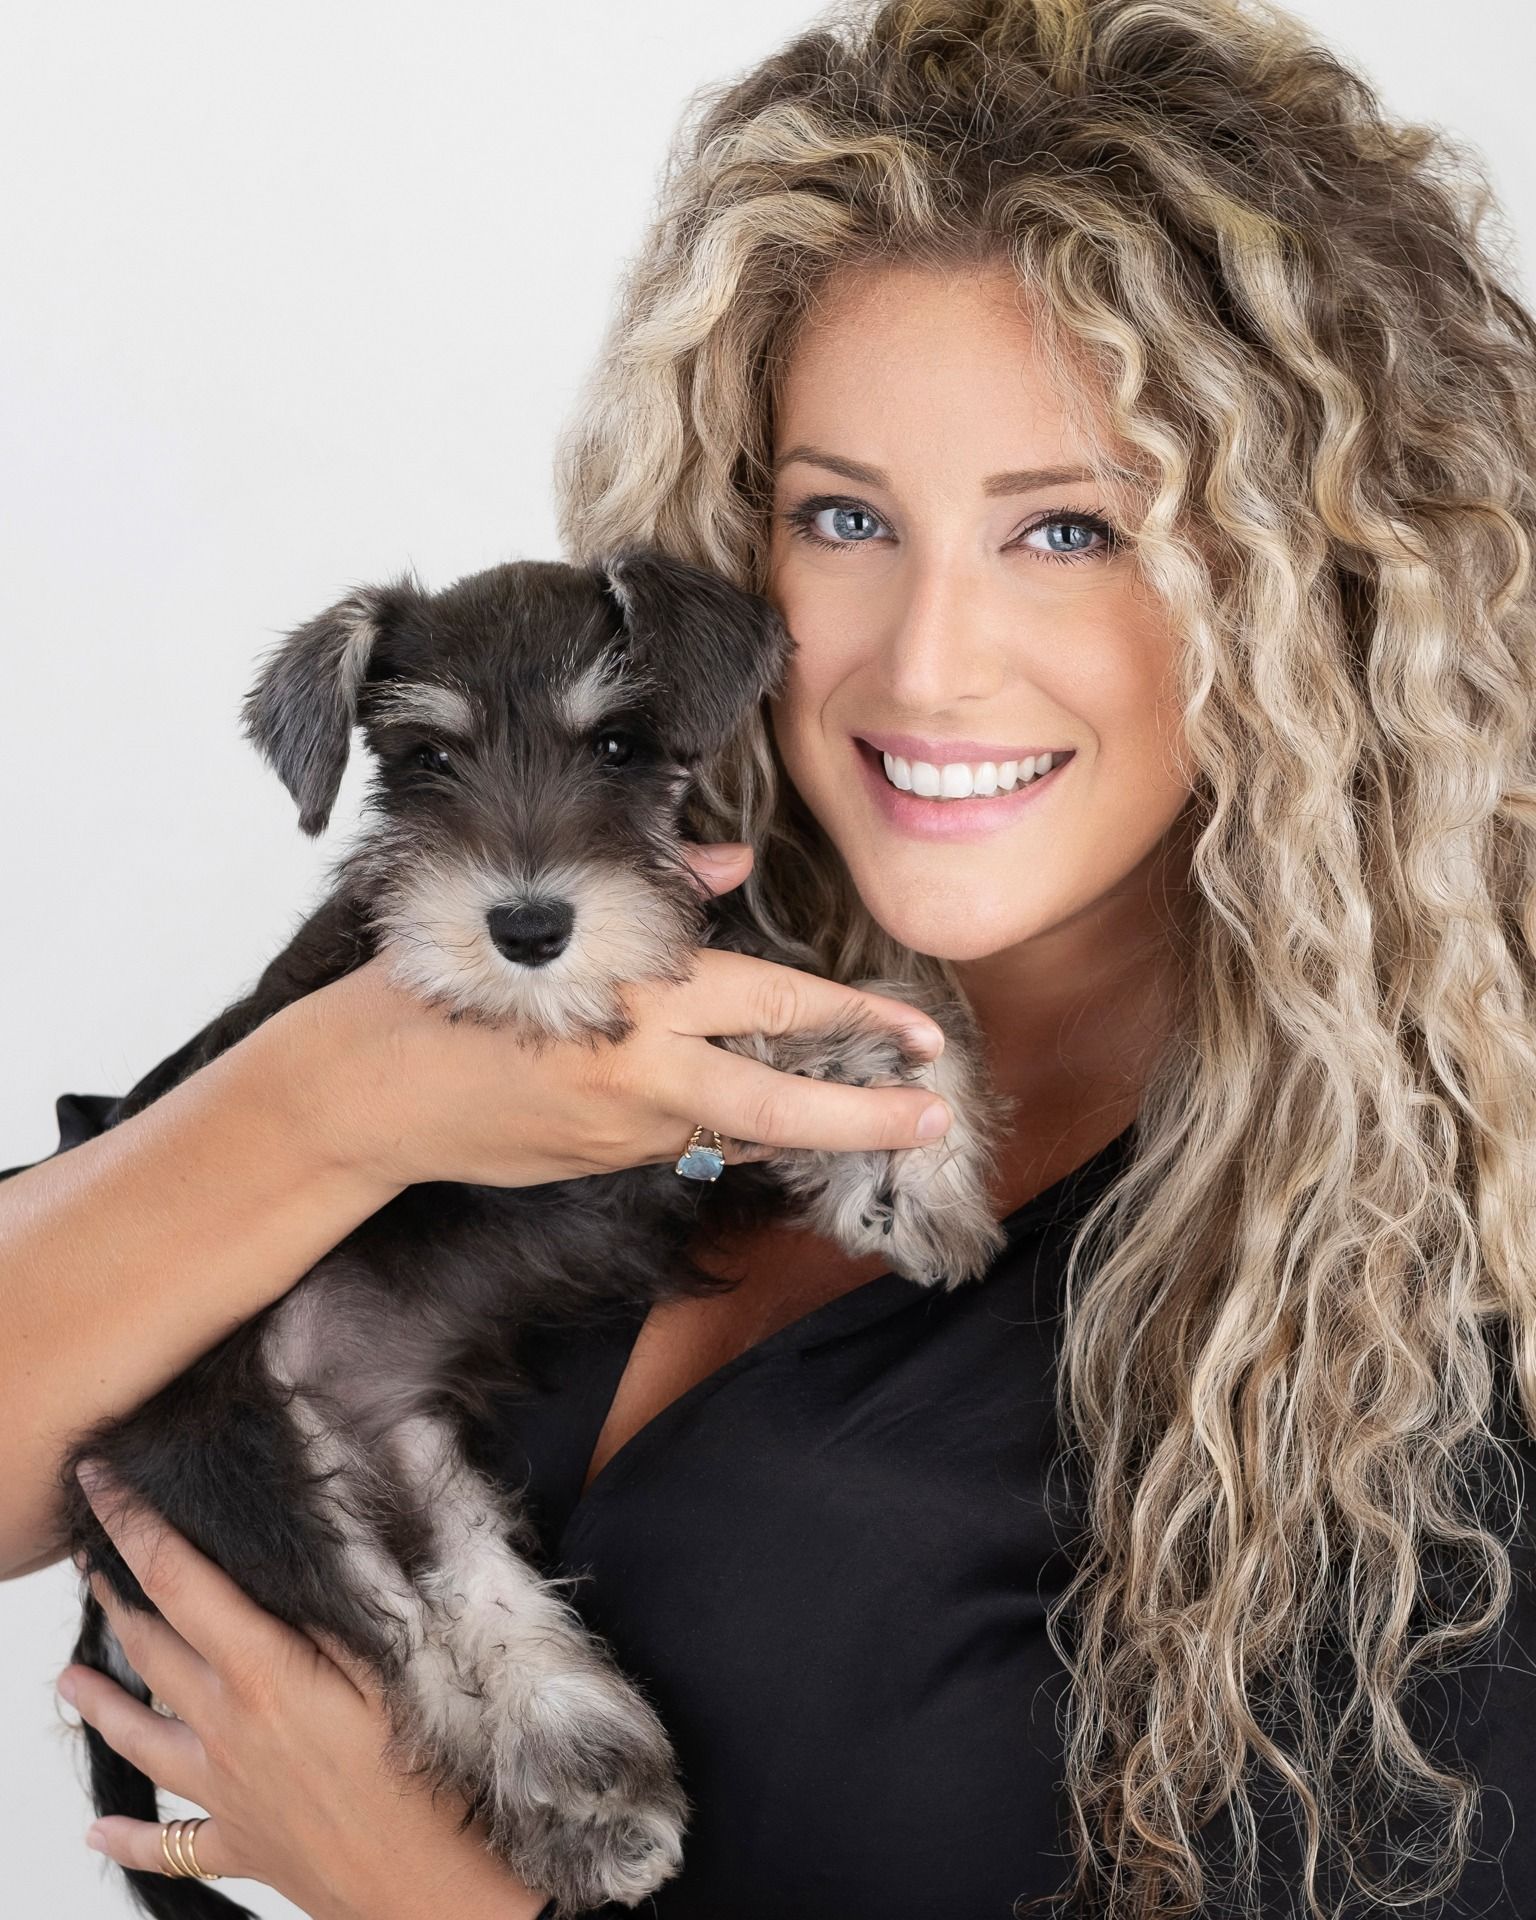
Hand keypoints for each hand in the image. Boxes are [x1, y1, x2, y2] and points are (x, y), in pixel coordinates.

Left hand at [58, 1467, 547, 1919]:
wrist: (433, 1893)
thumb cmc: (429, 1779)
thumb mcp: (399, 1661)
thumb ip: (353, 1591)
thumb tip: (322, 1524)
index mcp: (263, 1672)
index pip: (177, 1578)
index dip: (135, 1524)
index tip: (101, 1483)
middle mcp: (228, 1728)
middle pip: (151, 1647)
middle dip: (116, 1592)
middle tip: (89, 1552)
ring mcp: (226, 1791)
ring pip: (140, 1737)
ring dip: (98, 1702)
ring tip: (65, 1678)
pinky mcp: (243, 1844)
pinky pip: (167, 1842)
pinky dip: (127, 1835)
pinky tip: (99, 1829)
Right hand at [288, 840, 951, 1190]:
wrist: (361, 1096)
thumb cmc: (443, 985)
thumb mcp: (543, 918)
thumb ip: (654, 894)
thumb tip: (734, 864)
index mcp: (634, 992)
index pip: (775, 1002)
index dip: (857, 1019)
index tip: (920, 1037)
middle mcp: (639, 1066)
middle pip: (780, 1101)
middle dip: (865, 1115)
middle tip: (932, 1118)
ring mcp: (622, 1126)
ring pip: (740, 1127)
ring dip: (803, 1124)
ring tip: (870, 1116)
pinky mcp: (601, 1161)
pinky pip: (688, 1140)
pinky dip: (728, 1127)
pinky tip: (758, 1116)